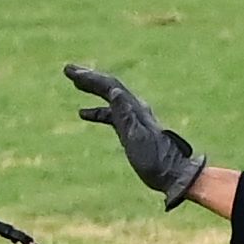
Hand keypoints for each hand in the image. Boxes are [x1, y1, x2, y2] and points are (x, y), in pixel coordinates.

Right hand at [67, 64, 207, 209]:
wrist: (174, 174)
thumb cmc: (155, 159)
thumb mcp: (137, 138)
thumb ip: (125, 115)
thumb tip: (114, 91)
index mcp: (135, 109)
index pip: (110, 87)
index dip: (90, 78)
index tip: (72, 73)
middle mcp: (135, 109)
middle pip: (110, 87)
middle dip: (89, 78)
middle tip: (68, 70)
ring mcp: (134, 118)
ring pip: (110, 98)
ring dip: (92, 89)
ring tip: (75, 83)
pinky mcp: (131, 130)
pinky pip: (111, 114)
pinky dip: (97, 111)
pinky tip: (83, 113)